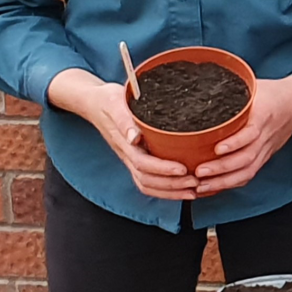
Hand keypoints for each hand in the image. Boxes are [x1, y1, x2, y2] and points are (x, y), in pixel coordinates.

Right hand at [47, 69, 195, 199]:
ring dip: (171, 191)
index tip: (183, 169)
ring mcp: (131, 160)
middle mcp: (128, 155)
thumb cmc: (108, 100)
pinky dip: (166, 190)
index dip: (163, 169)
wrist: (95, 102)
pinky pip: (148, 182)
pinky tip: (185, 189)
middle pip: (147, 180)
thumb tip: (134, 137)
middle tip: (196, 183)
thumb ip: (124, 120)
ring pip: (147, 185)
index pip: (143, 164)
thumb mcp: (115, 103)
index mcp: (125, 143)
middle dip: (172, 185)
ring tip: (195, 190)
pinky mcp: (136, 160)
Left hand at [193, 74, 291, 194]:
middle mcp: (266, 134)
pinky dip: (233, 182)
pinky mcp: (265, 155)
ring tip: (203, 186)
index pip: (251, 132)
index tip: (216, 149)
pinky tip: (216, 186)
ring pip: (249, 169)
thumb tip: (199, 88)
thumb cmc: (272, 92)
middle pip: (247, 157)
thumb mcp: (252, 86)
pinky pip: (251, 172)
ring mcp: (266, 147)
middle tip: (199, 172)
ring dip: (225, 181)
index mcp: (263, 114)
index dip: (234, 143)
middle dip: (222, 168)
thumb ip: (229, 90)